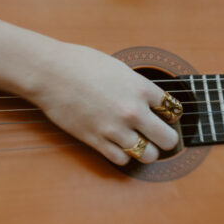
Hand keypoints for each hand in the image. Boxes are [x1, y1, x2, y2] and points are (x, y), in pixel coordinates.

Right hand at [28, 41, 179, 165]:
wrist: (51, 72)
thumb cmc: (81, 64)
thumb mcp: (119, 69)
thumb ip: (137, 86)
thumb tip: (148, 100)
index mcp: (141, 88)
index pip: (173, 110)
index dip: (170, 114)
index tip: (163, 114)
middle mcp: (133, 111)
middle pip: (168, 139)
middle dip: (167, 139)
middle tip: (160, 136)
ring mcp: (115, 128)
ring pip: (148, 155)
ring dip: (147, 151)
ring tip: (141, 144)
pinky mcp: (96, 140)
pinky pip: (122, 160)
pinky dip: (124, 156)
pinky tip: (119, 146)